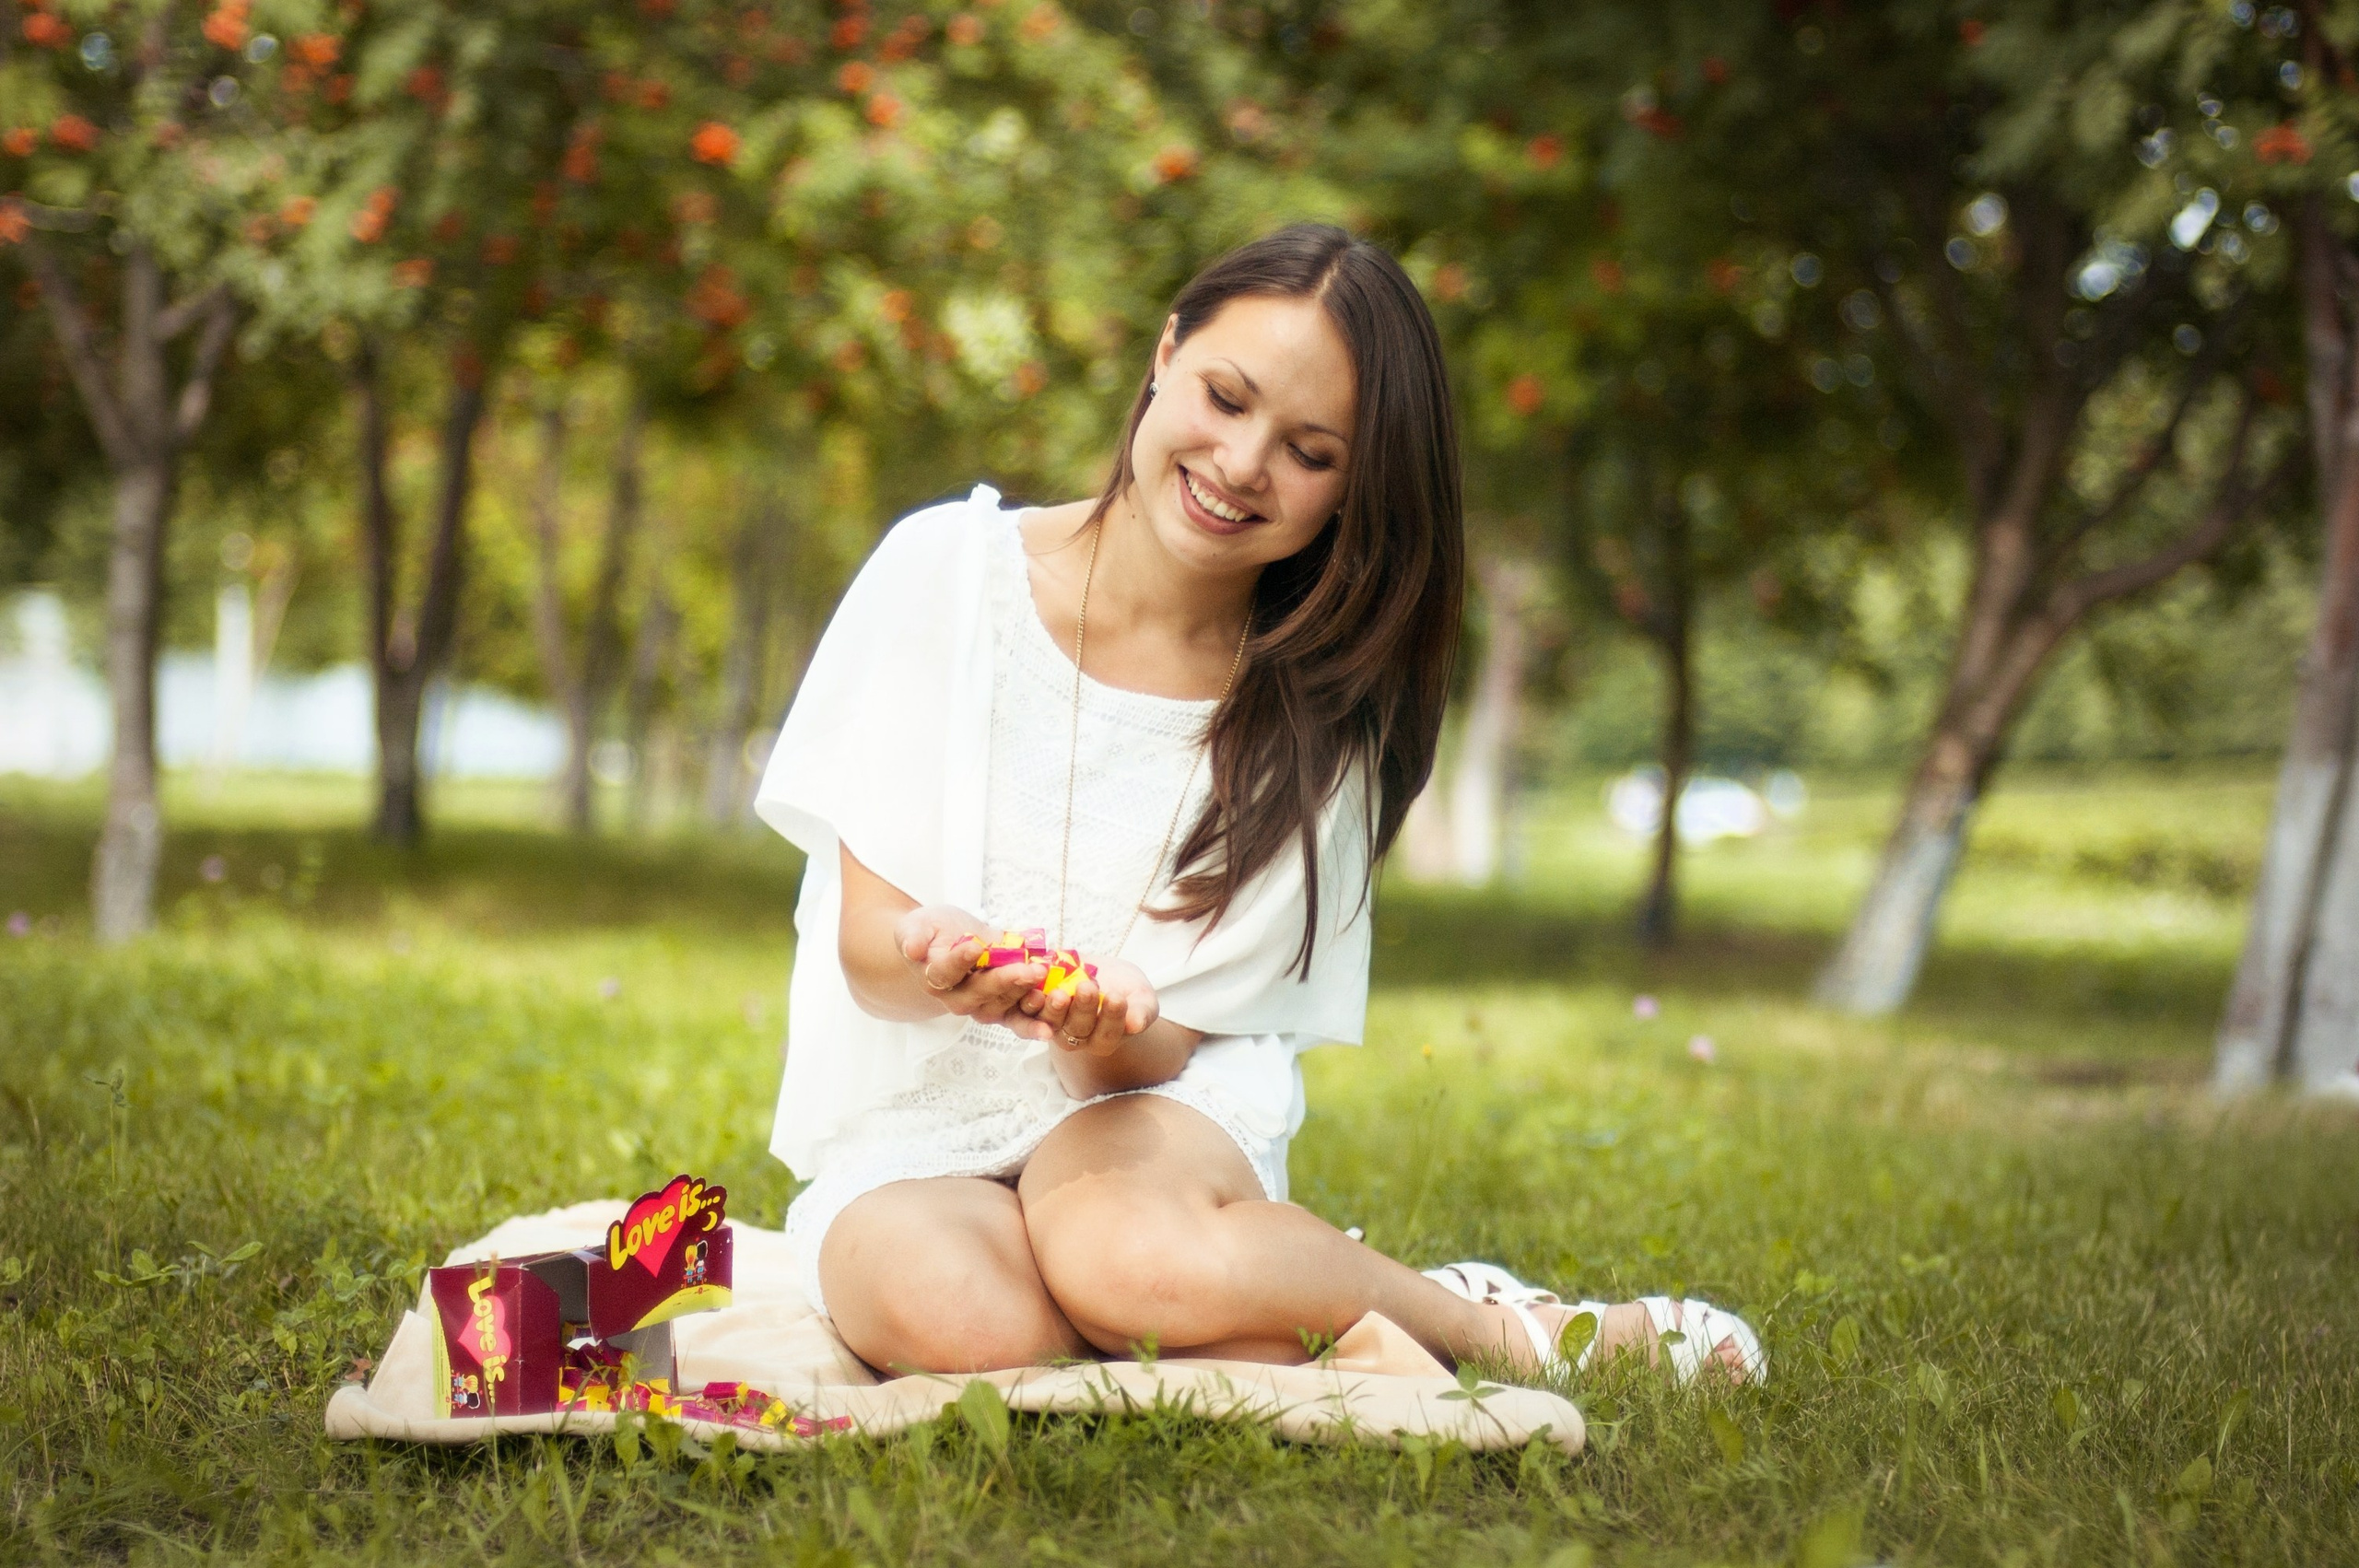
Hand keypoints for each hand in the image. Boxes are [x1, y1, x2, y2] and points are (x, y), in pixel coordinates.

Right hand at [892, 905, 1043, 1026]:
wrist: (946, 942)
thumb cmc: (932, 932)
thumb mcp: (916, 925)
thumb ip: (912, 935)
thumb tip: (912, 949)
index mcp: (933, 977)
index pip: (945, 972)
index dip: (960, 961)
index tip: (975, 947)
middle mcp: (957, 997)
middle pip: (979, 994)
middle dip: (1005, 982)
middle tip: (1028, 969)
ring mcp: (981, 1005)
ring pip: (1001, 1007)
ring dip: (1024, 999)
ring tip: (1045, 985)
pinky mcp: (1003, 1007)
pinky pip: (1018, 1019)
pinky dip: (1034, 1023)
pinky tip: (1049, 1027)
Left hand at [1013, 957, 1157, 1057]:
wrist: (1102, 974)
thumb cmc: (1127, 990)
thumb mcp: (1141, 998)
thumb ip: (1142, 1012)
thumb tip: (1137, 1024)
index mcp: (1105, 1039)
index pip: (1108, 1033)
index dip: (1112, 1016)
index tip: (1116, 997)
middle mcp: (1078, 1038)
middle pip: (1078, 1028)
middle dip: (1083, 1008)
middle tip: (1088, 987)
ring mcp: (1055, 1023)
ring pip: (1051, 1021)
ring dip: (1053, 1008)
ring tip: (1060, 992)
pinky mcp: (1036, 1007)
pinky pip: (1030, 1007)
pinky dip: (1031, 997)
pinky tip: (1036, 984)